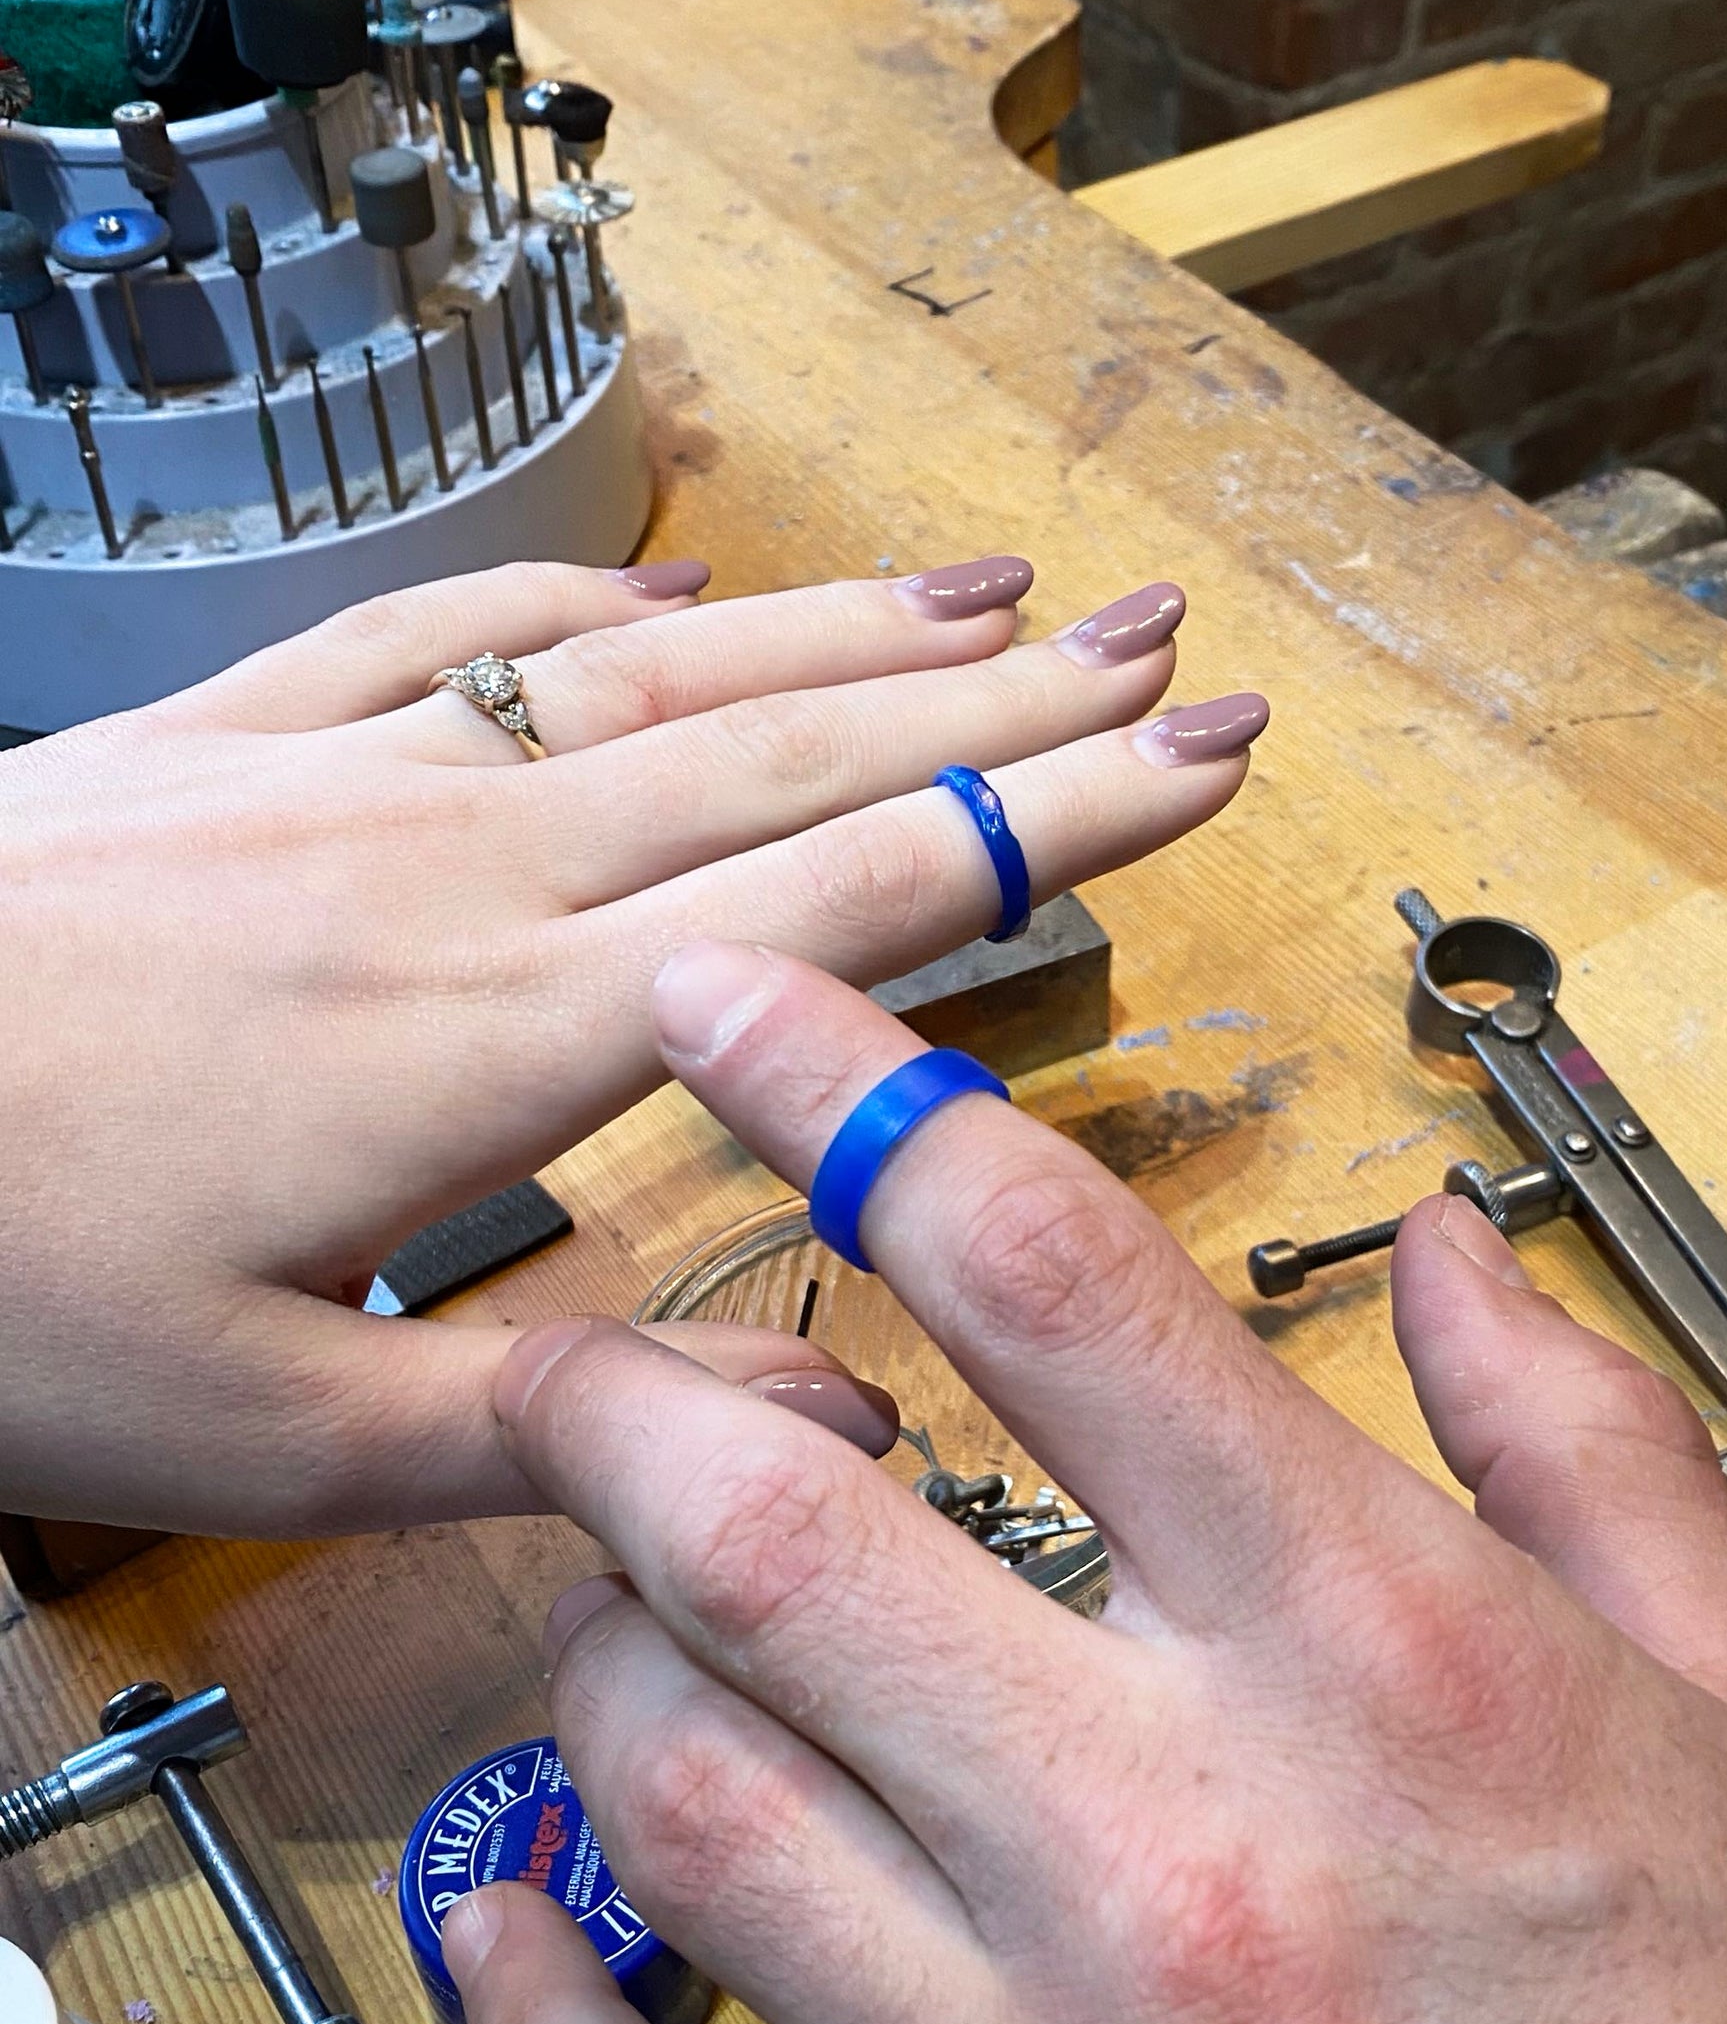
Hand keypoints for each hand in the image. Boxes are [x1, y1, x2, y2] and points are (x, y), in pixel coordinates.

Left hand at [1, 556, 1254, 1534]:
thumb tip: (844, 1432)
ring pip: (662, 671)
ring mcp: (348, 772)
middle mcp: (466, 864)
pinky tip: (682, 587)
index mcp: (506, 1038)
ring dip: (850, 625)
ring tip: (1003, 587)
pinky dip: (602, 598)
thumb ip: (577, 1427)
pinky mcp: (231, 736)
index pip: (852, 904)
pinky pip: (462, 635)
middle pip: (799, 754)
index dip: (1048, 827)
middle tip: (1173, 643)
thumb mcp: (281, 1437)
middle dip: (1010, 701)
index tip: (1198, 761)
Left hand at [451, 945, 1726, 2023]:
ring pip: (666, 1794)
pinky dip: (538, 2011)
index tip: (727, 1015)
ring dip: (594, 1659)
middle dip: (618, 1390)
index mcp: (1381, 1670)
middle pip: (761, 1523)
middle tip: (583, 1357)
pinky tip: (529, 1925)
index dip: (843, 1085)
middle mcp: (1174, 1865)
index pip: (1042, 1277)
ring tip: (622, 1613)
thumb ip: (1589, 1451)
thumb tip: (1454, 1252)